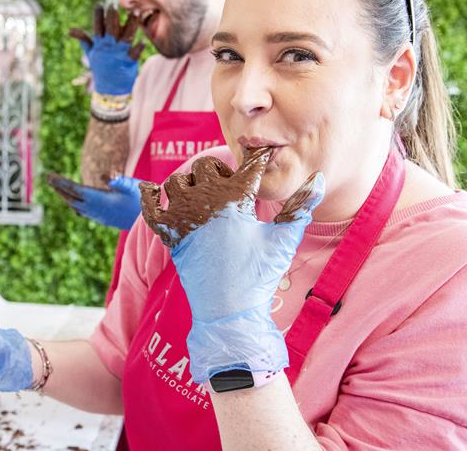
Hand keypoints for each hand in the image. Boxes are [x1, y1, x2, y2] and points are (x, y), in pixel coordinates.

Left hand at [47, 173, 141, 229]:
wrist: (151, 223)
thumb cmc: (143, 201)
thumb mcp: (132, 187)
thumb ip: (118, 181)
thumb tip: (104, 177)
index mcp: (99, 200)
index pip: (75, 189)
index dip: (61, 182)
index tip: (49, 176)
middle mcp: (95, 209)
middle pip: (71, 198)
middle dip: (59, 188)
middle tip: (48, 179)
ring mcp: (98, 216)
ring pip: (76, 206)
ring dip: (66, 197)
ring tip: (58, 188)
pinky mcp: (103, 219)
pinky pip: (83, 212)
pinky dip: (74, 204)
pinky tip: (74, 204)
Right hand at [69, 4, 144, 95]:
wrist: (109, 88)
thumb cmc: (101, 67)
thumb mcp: (91, 53)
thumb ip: (83, 39)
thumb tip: (69, 30)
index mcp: (100, 44)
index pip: (97, 28)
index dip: (97, 16)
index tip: (99, 4)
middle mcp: (109, 47)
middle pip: (110, 30)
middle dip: (112, 18)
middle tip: (114, 6)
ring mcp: (119, 54)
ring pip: (125, 37)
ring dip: (130, 25)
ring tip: (135, 13)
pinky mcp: (129, 62)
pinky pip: (134, 53)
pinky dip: (138, 48)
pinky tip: (142, 41)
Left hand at [140, 149, 324, 382]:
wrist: (229, 312)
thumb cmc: (258, 276)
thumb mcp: (283, 239)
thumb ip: (300, 206)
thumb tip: (319, 178)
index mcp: (236, 198)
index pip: (247, 164)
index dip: (256, 156)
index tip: (259, 154)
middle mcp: (206, 202)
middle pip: (205, 165)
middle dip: (217, 170)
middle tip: (227, 185)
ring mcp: (184, 218)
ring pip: (176, 181)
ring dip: (187, 183)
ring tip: (201, 195)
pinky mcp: (168, 235)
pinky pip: (148, 207)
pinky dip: (147, 196)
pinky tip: (151, 190)